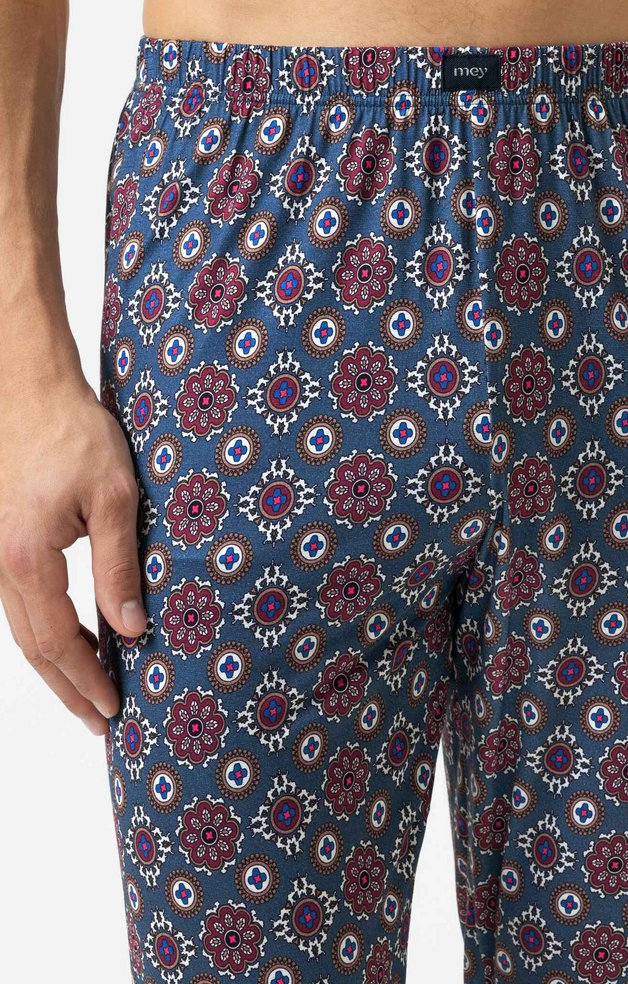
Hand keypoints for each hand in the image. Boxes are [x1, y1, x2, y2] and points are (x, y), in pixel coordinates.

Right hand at [0, 377, 145, 733]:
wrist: (28, 390)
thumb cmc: (73, 433)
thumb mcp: (115, 497)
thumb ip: (118, 565)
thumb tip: (131, 627)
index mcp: (26, 559)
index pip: (58, 641)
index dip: (86, 679)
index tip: (114, 708)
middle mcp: (0, 565)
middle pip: (33, 647)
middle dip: (69, 688)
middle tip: (102, 721)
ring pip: (23, 629)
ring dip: (57, 663)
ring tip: (93, 691)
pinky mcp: (2, 543)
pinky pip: (21, 603)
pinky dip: (47, 631)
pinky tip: (77, 639)